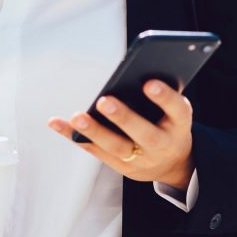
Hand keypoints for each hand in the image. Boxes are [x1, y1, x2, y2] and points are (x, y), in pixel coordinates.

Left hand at [48, 80, 194, 190]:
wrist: (173, 164)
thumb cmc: (168, 123)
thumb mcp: (174, 110)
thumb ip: (160, 95)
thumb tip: (134, 70)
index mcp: (180, 125)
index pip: (177, 110)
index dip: (164, 97)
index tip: (149, 82)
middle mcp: (162, 144)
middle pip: (145, 134)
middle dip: (124, 118)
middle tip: (104, 101)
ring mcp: (142, 159)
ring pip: (117, 147)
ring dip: (95, 132)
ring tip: (78, 116)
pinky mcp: (122, 166)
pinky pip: (96, 150)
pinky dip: (75, 137)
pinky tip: (57, 123)